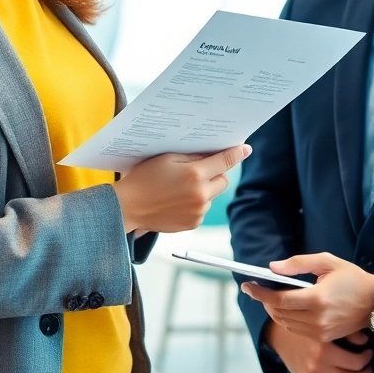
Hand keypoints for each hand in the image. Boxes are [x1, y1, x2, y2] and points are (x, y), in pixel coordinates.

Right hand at [111, 145, 248, 232]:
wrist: (128, 207)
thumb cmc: (144, 178)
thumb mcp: (167, 158)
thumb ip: (194, 155)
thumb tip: (214, 153)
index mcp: (194, 175)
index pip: (225, 161)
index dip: (236, 153)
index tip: (245, 148)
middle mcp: (200, 195)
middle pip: (223, 179)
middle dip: (216, 172)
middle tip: (199, 169)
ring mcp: (198, 212)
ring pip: (214, 194)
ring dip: (205, 188)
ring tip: (181, 187)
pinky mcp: (193, 223)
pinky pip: (204, 208)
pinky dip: (197, 202)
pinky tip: (179, 199)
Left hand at [241, 253, 373, 342]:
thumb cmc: (352, 278)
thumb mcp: (326, 262)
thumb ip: (298, 263)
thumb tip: (273, 268)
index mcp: (317, 299)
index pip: (279, 299)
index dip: (260, 293)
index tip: (247, 285)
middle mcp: (317, 319)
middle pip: (279, 313)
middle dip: (266, 300)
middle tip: (259, 288)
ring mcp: (320, 331)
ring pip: (286, 324)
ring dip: (275, 310)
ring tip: (273, 296)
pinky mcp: (324, 337)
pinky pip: (297, 330)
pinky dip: (288, 319)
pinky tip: (289, 307)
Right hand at [265, 321, 371, 372]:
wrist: (280, 337)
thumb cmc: (305, 328)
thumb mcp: (324, 323)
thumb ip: (347, 331)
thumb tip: (365, 340)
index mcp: (324, 350)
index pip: (355, 363)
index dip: (367, 359)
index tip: (368, 352)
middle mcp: (318, 368)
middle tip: (369, 367)